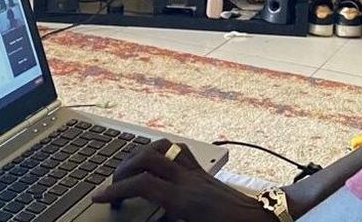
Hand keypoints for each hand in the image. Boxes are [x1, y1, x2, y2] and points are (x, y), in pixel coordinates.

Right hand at [91, 139, 274, 221]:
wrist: (263, 220)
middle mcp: (190, 180)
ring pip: (164, 147)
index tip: (98, 197)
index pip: (142, 184)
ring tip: (129, 171)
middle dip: (123, 167)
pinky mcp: (204, 172)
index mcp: (184, 200)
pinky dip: (162, 153)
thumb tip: (143, 214)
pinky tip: (156, 166)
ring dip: (142, 155)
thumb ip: (167, 220)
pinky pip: (181, 151)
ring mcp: (198, 172)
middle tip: (111, 186)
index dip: (115, 189)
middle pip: (148, 157)